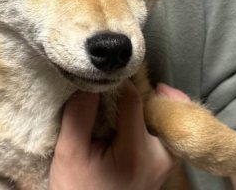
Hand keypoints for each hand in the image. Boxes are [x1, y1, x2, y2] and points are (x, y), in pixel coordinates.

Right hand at [49, 81, 179, 189]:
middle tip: (124, 76)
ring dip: (151, 99)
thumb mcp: (69, 153)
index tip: (105, 71)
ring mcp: (166, 162)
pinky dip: (155, 113)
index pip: (134, 100)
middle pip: (159, 107)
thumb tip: (90, 81)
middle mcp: (161, 156)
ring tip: (130, 90)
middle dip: (143, 87)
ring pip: (165, 117)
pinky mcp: (163, 164)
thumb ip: (79, 115)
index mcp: (137, 152)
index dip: (119, 80)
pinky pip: (165, 129)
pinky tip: (138, 108)